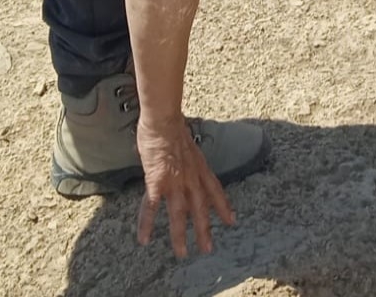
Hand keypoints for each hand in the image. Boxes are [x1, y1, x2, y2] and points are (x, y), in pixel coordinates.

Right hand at [136, 116, 234, 256]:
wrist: (164, 121)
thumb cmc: (173, 127)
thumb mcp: (189, 143)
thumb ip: (188, 156)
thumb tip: (184, 156)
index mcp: (200, 168)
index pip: (215, 190)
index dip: (223, 206)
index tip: (231, 220)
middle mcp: (191, 178)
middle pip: (200, 208)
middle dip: (205, 229)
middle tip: (207, 248)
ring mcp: (175, 182)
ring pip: (179, 214)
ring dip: (180, 235)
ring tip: (181, 253)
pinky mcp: (157, 183)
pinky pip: (152, 208)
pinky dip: (148, 224)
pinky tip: (144, 239)